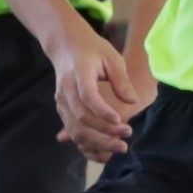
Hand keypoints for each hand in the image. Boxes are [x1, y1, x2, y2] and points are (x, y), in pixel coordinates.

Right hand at [55, 27, 154, 164]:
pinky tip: (107, 144)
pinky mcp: (61, 109)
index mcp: (79, 73)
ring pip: (75, 130)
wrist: (65, 46)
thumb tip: (132, 102)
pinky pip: (73, 131)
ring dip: (98, 142)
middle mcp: (66, 89)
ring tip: (120, 146)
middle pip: (81, 118)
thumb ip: (121, 80)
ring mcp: (61, 101)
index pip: (88, 97)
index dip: (104, 112)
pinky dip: (89, 142)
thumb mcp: (112, 57)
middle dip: (105, 132)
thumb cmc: (93, 49)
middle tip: (128, 134)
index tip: (121, 121)